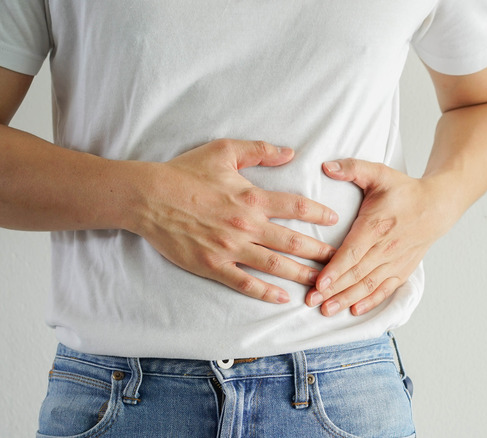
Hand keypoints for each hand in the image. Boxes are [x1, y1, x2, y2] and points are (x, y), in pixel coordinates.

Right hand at [131, 139, 337, 303]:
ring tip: (321, 283)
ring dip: (301, 274)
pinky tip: (282, 298)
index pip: (296, 207)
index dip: (318, 214)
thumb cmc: (185, 172)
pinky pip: (244, 283)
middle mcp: (246, 226)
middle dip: (319, 252)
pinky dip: (265, 292)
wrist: (148, 197)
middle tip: (339, 260)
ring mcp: (230, 249)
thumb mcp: (224, 151)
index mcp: (251, 198)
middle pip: (293, 242)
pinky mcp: (212, 266)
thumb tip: (290, 152)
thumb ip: (260, 151)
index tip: (334, 220)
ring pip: (274, 265)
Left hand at [306, 159, 453, 315]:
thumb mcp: (379, 173)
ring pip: (368, 285)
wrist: (437, 206)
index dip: (336, 269)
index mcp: (376, 225)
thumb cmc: (404, 190)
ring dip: (347, 299)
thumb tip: (327, 166)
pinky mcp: (402, 269)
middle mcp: (386, 247)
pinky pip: (385, 289)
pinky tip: (354, 310)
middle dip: (333, 290)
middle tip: (311, 301)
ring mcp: (395, 261)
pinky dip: (370, 301)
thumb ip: (352, 168)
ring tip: (327, 310)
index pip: (353, 252)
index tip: (319, 283)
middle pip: (356, 273)